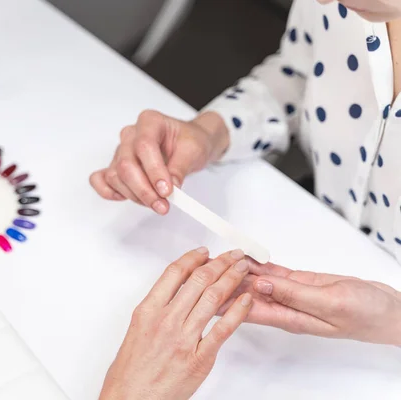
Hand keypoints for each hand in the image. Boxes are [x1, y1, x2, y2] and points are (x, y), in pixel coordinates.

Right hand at [90, 110, 228, 214]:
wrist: (186, 144)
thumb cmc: (189, 141)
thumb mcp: (194, 150)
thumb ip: (180, 168)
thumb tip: (170, 188)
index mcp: (149, 122)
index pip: (144, 146)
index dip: (154, 171)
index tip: (167, 191)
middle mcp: (131, 135)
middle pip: (126, 164)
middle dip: (144, 190)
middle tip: (162, 205)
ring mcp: (120, 151)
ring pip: (115, 176)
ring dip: (134, 195)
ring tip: (156, 203)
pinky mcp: (115, 166)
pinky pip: (101, 179)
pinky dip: (108, 191)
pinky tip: (126, 198)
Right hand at [100, 249, 252, 399]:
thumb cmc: (131, 372)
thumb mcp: (136, 330)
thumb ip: (156, 310)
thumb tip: (174, 294)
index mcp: (148, 311)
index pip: (174, 273)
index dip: (192, 258)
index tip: (204, 252)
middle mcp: (166, 321)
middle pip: (198, 281)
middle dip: (219, 263)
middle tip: (231, 255)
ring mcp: (184, 339)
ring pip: (213, 299)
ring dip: (231, 279)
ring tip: (241, 269)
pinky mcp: (199, 358)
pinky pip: (223, 329)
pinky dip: (238, 312)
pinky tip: (246, 300)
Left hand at [222, 261, 400, 345]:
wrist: (387, 310)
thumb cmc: (365, 315)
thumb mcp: (329, 302)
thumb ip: (294, 294)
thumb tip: (260, 284)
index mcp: (288, 317)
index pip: (245, 307)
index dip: (223, 295)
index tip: (206, 283)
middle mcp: (284, 306)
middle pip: (245, 293)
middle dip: (224, 279)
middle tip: (205, 262)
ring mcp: (290, 293)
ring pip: (256, 280)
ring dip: (238, 269)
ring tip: (218, 255)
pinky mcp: (300, 282)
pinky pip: (273, 271)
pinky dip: (258, 263)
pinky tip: (245, 256)